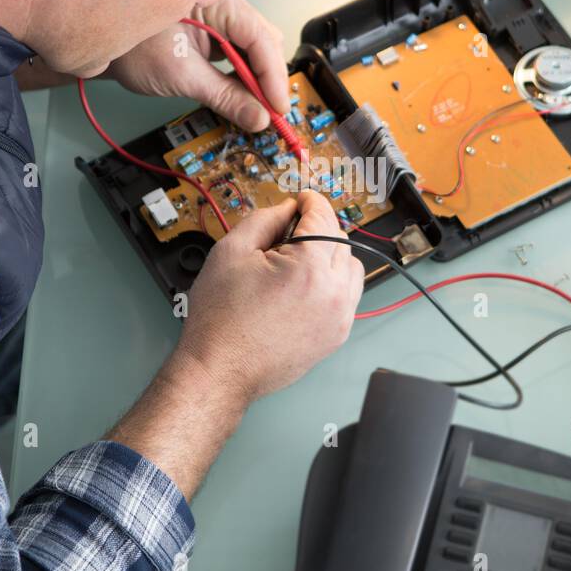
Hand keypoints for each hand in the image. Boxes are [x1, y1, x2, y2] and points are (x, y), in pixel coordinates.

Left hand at [102, 0, 288, 131]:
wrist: (100, 43)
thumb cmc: (131, 47)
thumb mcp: (180, 75)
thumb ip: (224, 97)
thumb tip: (259, 118)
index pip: (260, 38)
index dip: (273, 76)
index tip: (279, 108)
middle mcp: (224, 1)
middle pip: (264, 41)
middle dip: (269, 78)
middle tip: (270, 113)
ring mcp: (219, 15)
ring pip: (255, 48)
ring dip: (258, 79)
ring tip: (257, 108)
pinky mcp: (213, 30)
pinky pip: (240, 51)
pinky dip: (244, 75)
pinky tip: (242, 95)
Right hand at [166, 191, 364, 406]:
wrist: (220, 370)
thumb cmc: (220, 320)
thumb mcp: (231, 251)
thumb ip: (264, 219)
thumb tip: (287, 209)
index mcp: (309, 268)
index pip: (323, 217)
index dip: (310, 201)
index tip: (301, 200)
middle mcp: (333, 293)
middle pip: (340, 239)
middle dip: (318, 228)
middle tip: (288, 233)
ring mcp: (339, 317)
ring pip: (350, 267)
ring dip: (330, 256)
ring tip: (297, 262)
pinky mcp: (336, 336)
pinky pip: (347, 296)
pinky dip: (332, 283)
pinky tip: (303, 287)